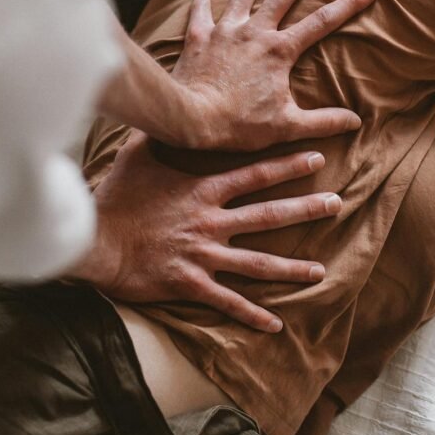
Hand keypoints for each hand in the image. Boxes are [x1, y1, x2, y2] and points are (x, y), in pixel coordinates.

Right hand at [71, 130, 341, 332]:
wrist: (97, 239)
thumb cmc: (116, 196)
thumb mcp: (138, 155)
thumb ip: (160, 134)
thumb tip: (167, 109)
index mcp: (203, 189)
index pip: (255, 174)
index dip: (288, 165)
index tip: (317, 158)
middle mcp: (211, 221)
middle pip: (269, 215)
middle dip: (306, 209)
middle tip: (337, 204)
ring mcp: (203, 254)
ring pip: (258, 262)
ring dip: (292, 268)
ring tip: (321, 271)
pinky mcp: (190, 283)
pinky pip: (227, 301)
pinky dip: (252, 315)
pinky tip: (276, 325)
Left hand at [171, 0, 379, 149]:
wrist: (191, 120)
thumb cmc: (238, 125)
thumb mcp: (287, 128)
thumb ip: (323, 122)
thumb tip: (355, 122)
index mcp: (279, 51)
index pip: (323, 22)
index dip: (350, 3)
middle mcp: (255, 31)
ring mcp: (226, 30)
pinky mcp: (199, 36)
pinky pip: (202, 8)